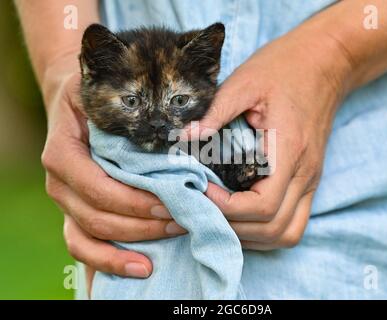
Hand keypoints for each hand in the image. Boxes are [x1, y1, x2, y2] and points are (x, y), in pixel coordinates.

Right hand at [40, 56, 186, 280]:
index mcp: (63, 153)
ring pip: (92, 235)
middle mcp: (59, 182)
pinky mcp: (75, 213)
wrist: (74, 104)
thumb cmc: (96, 97)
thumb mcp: (108, 94)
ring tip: (172, 237)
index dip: (134, 200)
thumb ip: (130, 113)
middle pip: (99, 216)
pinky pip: (84, 246)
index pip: (98, 187)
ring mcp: (65, 202)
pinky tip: (142, 266)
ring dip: (134, 242)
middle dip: (144, 223)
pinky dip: (109, 261)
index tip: (172, 200)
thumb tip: (180, 133)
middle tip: (184, 218)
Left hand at [192, 29, 350, 249]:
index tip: (200, 190)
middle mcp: (306, 173)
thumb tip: (182, 138)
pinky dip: (265, 231)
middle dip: (233, 227)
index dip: (226, 208)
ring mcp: (311, 180)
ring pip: (287, 234)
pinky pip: (292, 223)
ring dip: (251, 236)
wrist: (326, 63)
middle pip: (273, 229)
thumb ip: (214, 112)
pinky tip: (242, 217)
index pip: (261, 206)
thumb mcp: (245, 82)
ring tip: (220, 218)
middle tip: (202, 209)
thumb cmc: (284, 69)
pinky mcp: (310, 180)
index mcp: (290, 151)